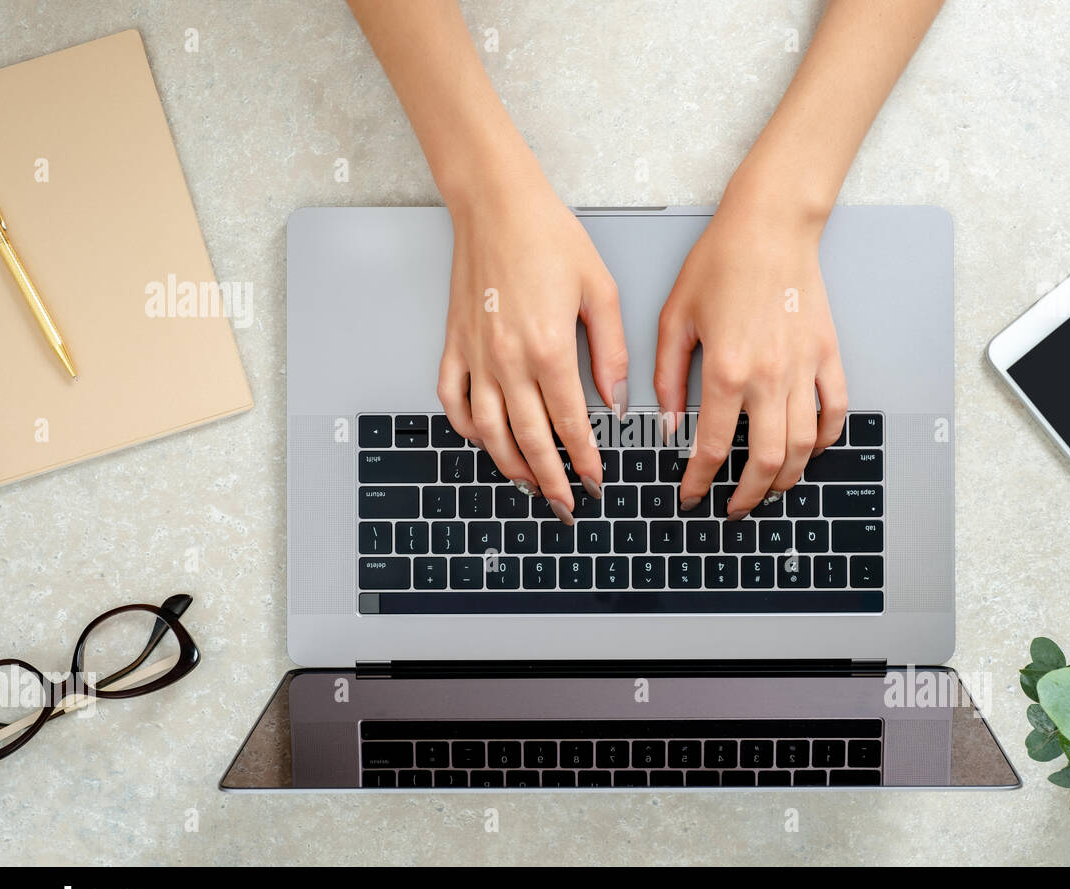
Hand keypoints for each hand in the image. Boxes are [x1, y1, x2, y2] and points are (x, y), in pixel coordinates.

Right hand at [437, 184, 627, 523]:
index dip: (584, 459)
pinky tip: (484, 439)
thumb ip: (610, 352)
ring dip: (509, 464)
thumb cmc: (548, 237)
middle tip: (565, 503)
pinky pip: (453, 400)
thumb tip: (617, 400)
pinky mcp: (453, 344)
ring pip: (489, 431)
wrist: (496, 203)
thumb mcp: (600, 290)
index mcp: (549, 349)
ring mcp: (475, 355)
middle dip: (550, 479)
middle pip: (529, 439)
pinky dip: (467, 428)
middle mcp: (508, 360)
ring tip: (529, 483)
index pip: (572, 424)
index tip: (596, 481)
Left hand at [654, 192, 845, 519]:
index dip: (698, 481)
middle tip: (733, 507)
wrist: (771, 225)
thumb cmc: (720, 262)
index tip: (691, 497)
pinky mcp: (827, 355)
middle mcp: (768, 376)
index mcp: (725, 369)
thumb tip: (671, 423)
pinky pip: (834, 411)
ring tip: (770, 490)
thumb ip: (667, 376)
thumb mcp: (675, 317)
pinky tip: (809, 450)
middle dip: (748, 496)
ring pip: (802, 446)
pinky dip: (824, 439)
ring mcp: (803, 368)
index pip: (711, 446)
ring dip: (786, 479)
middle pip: (765, 461)